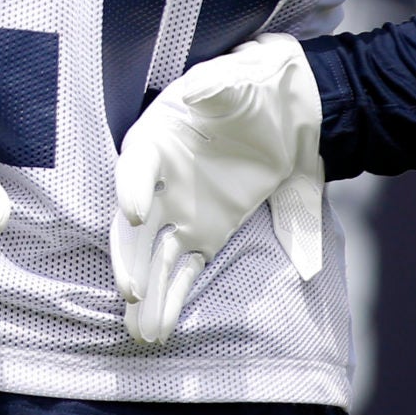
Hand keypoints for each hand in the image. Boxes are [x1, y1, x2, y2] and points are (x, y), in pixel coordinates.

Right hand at [112, 33, 324, 345]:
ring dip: (146, 294)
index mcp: (157, 140)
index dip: (131, 188)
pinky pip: (184, 272)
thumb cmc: (250, 89)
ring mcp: (182, 213)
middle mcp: (160, 182)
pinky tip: (159, 330)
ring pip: (156, 259)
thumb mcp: (234, 82)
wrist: (284, 111)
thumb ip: (216, 89)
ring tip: (139, 332)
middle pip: (135, 227)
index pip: (137, 166)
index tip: (137, 213)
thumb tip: (199, 94)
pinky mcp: (206, 234)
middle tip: (131, 291)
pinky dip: (173, 300)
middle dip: (131, 259)